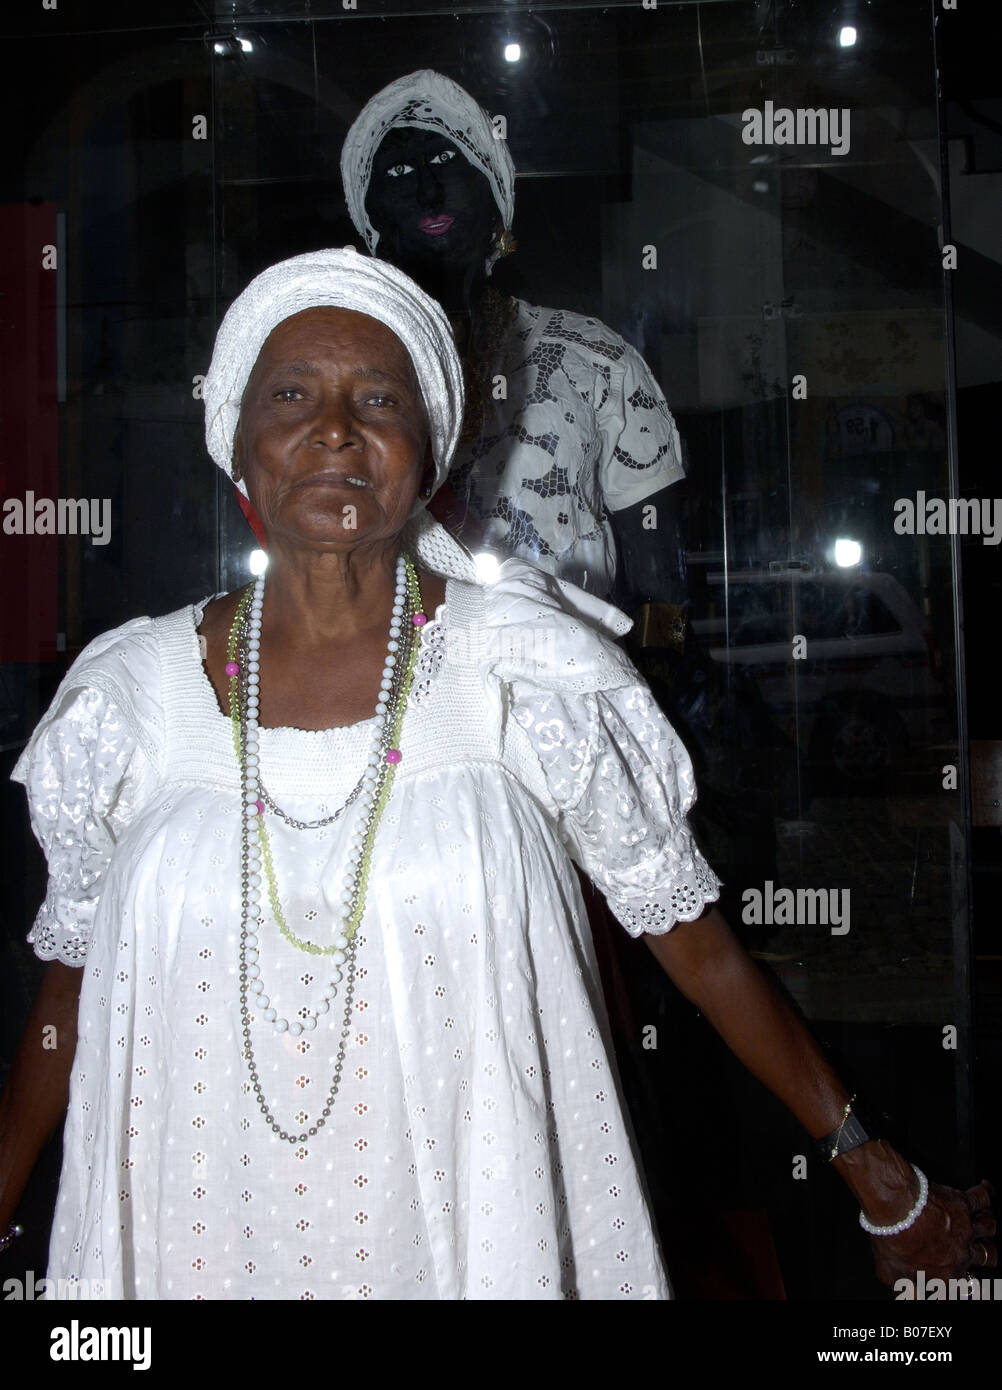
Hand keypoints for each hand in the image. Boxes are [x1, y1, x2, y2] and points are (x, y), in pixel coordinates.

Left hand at [868, 1180, 995, 1288]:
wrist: (895, 1207)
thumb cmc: (893, 1239)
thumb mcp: (892, 1274)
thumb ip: (906, 1289)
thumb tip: (911, 1296)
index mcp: (947, 1275)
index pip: (969, 1288)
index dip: (969, 1283)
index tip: (965, 1279)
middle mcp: (962, 1253)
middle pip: (988, 1257)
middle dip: (984, 1253)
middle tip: (979, 1249)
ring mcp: (965, 1228)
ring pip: (989, 1228)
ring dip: (986, 1225)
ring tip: (980, 1222)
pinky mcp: (963, 1204)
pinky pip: (983, 1199)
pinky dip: (986, 1194)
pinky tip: (985, 1191)